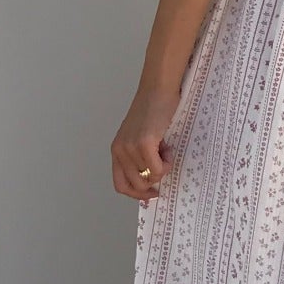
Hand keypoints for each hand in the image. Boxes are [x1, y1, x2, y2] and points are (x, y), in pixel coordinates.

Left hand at [111, 86, 179, 201]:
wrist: (158, 90)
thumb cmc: (154, 110)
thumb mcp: (139, 137)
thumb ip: (139, 156)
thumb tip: (151, 179)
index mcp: (116, 151)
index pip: (120, 185)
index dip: (137, 194)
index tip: (153, 192)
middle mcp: (119, 151)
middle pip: (136, 186)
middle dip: (154, 181)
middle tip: (163, 164)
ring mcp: (130, 148)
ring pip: (149, 178)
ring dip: (162, 168)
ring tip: (165, 150)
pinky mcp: (143, 144)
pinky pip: (157, 169)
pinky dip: (166, 163)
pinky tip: (167, 148)